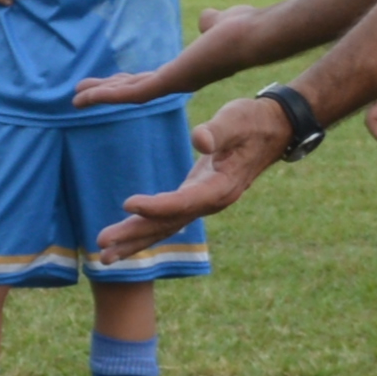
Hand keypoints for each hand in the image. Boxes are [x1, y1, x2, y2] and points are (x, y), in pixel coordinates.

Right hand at [86, 3, 263, 111]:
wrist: (258, 36)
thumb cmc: (246, 28)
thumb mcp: (221, 22)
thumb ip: (210, 22)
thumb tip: (207, 19)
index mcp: (187, 69)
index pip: (151, 78)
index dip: (127, 79)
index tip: (111, 79)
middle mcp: (179, 82)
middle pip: (135, 89)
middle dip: (108, 91)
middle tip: (82, 95)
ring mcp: (174, 83)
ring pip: (130, 94)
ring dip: (102, 96)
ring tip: (76, 99)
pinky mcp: (172, 81)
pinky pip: (133, 92)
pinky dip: (108, 95)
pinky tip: (87, 96)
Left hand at [93, 92, 295, 262]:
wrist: (274, 130)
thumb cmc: (253, 120)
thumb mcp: (237, 119)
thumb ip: (218, 131)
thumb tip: (199, 139)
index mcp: (220, 187)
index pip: (183, 203)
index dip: (156, 206)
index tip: (128, 203)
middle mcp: (210, 202)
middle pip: (168, 224)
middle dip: (135, 235)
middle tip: (102, 247)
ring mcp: (203, 203)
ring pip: (165, 227)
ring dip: (135, 240)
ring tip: (105, 256)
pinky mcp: (196, 197)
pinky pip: (167, 219)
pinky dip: (145, 229)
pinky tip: (126, 238)